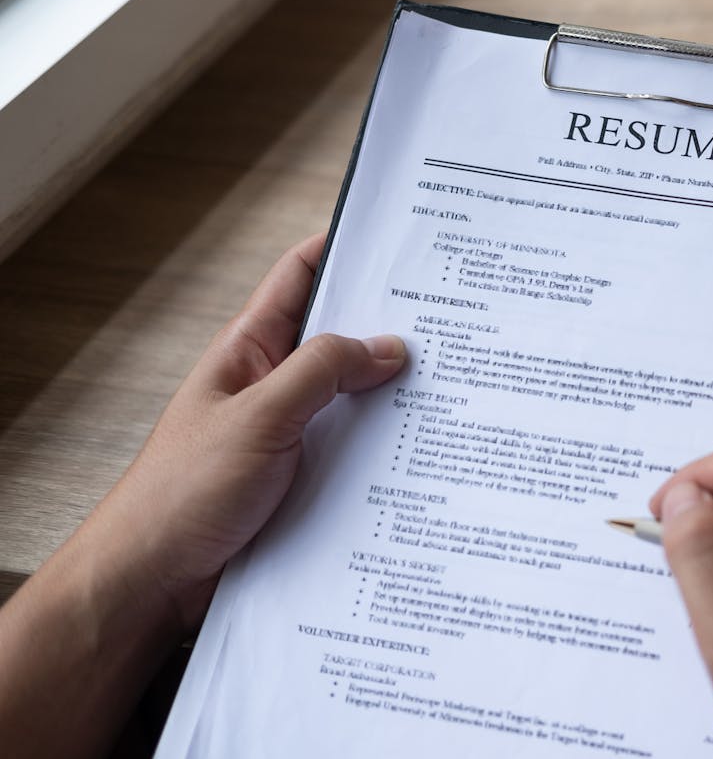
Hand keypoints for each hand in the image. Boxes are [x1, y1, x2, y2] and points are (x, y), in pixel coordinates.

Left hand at [0, 234, 404, 757]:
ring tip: (454, 387)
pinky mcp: (307, 482)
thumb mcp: (258, 418)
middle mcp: (275, 387)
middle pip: (343, 340)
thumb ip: (322, 372)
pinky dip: (391, 452)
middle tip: (454, 318)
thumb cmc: (178, 496)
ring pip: (359, 401)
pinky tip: (426, 455)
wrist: (152, 583)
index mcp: (251, 352)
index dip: (344, 247)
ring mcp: (293, 435)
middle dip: (393, 327)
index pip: (300, 277)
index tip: (398, 236)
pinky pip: (359, 454)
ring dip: (398, 398)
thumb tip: (387, 346)